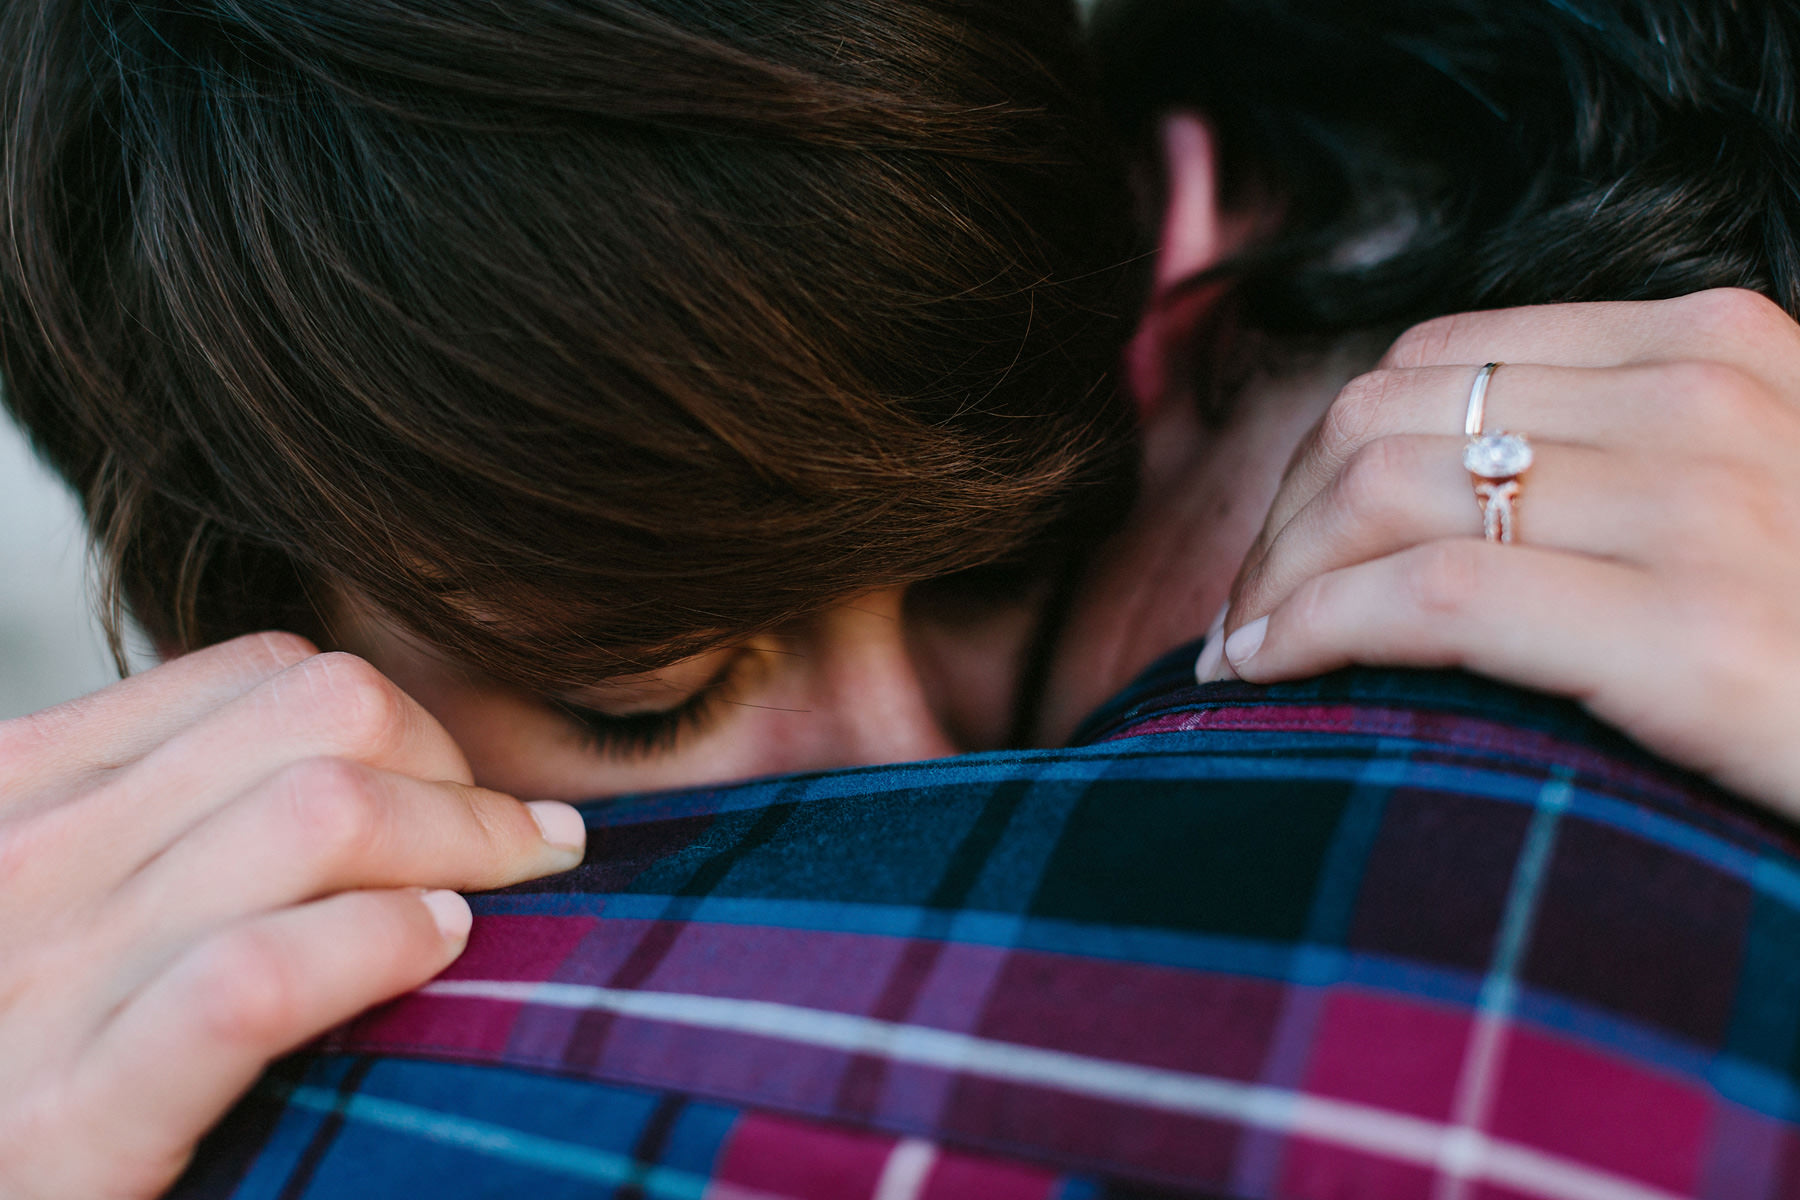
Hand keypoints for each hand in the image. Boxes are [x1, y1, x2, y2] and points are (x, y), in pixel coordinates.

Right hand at [0, 633, 586, 1198]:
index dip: (401, 728)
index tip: (453, 799)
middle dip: (457, 777)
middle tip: (513, 854)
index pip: (272, 673)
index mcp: (27, 782)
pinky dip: (382, 943)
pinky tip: (432, 952)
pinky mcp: (71, 1118)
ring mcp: (43, 979)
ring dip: (459, 846)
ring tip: (486, 904)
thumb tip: (376, 776)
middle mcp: (29, 852)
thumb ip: (166, 821)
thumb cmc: (28, 1056)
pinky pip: (265, 975)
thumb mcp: (60, 898)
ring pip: (323, 814)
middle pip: (329, 717)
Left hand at [1212, 288, 1799, 811]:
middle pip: (1385, 419)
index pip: (1436, 363)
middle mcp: (1713, 397)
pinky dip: (1311, 626)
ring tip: (1250, 652)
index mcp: (1719, 347)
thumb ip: (1596, 461)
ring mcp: (1712, 507)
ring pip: (1382, 495)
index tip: (1289, 548)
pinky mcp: (1698, 633)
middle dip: (1282, 521)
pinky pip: (1428, 597)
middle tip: (1250, 616)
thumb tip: (1391, 484)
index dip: (1325, 455)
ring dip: (1276, 579)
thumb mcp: (1726, 505)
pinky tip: (1268, 668)